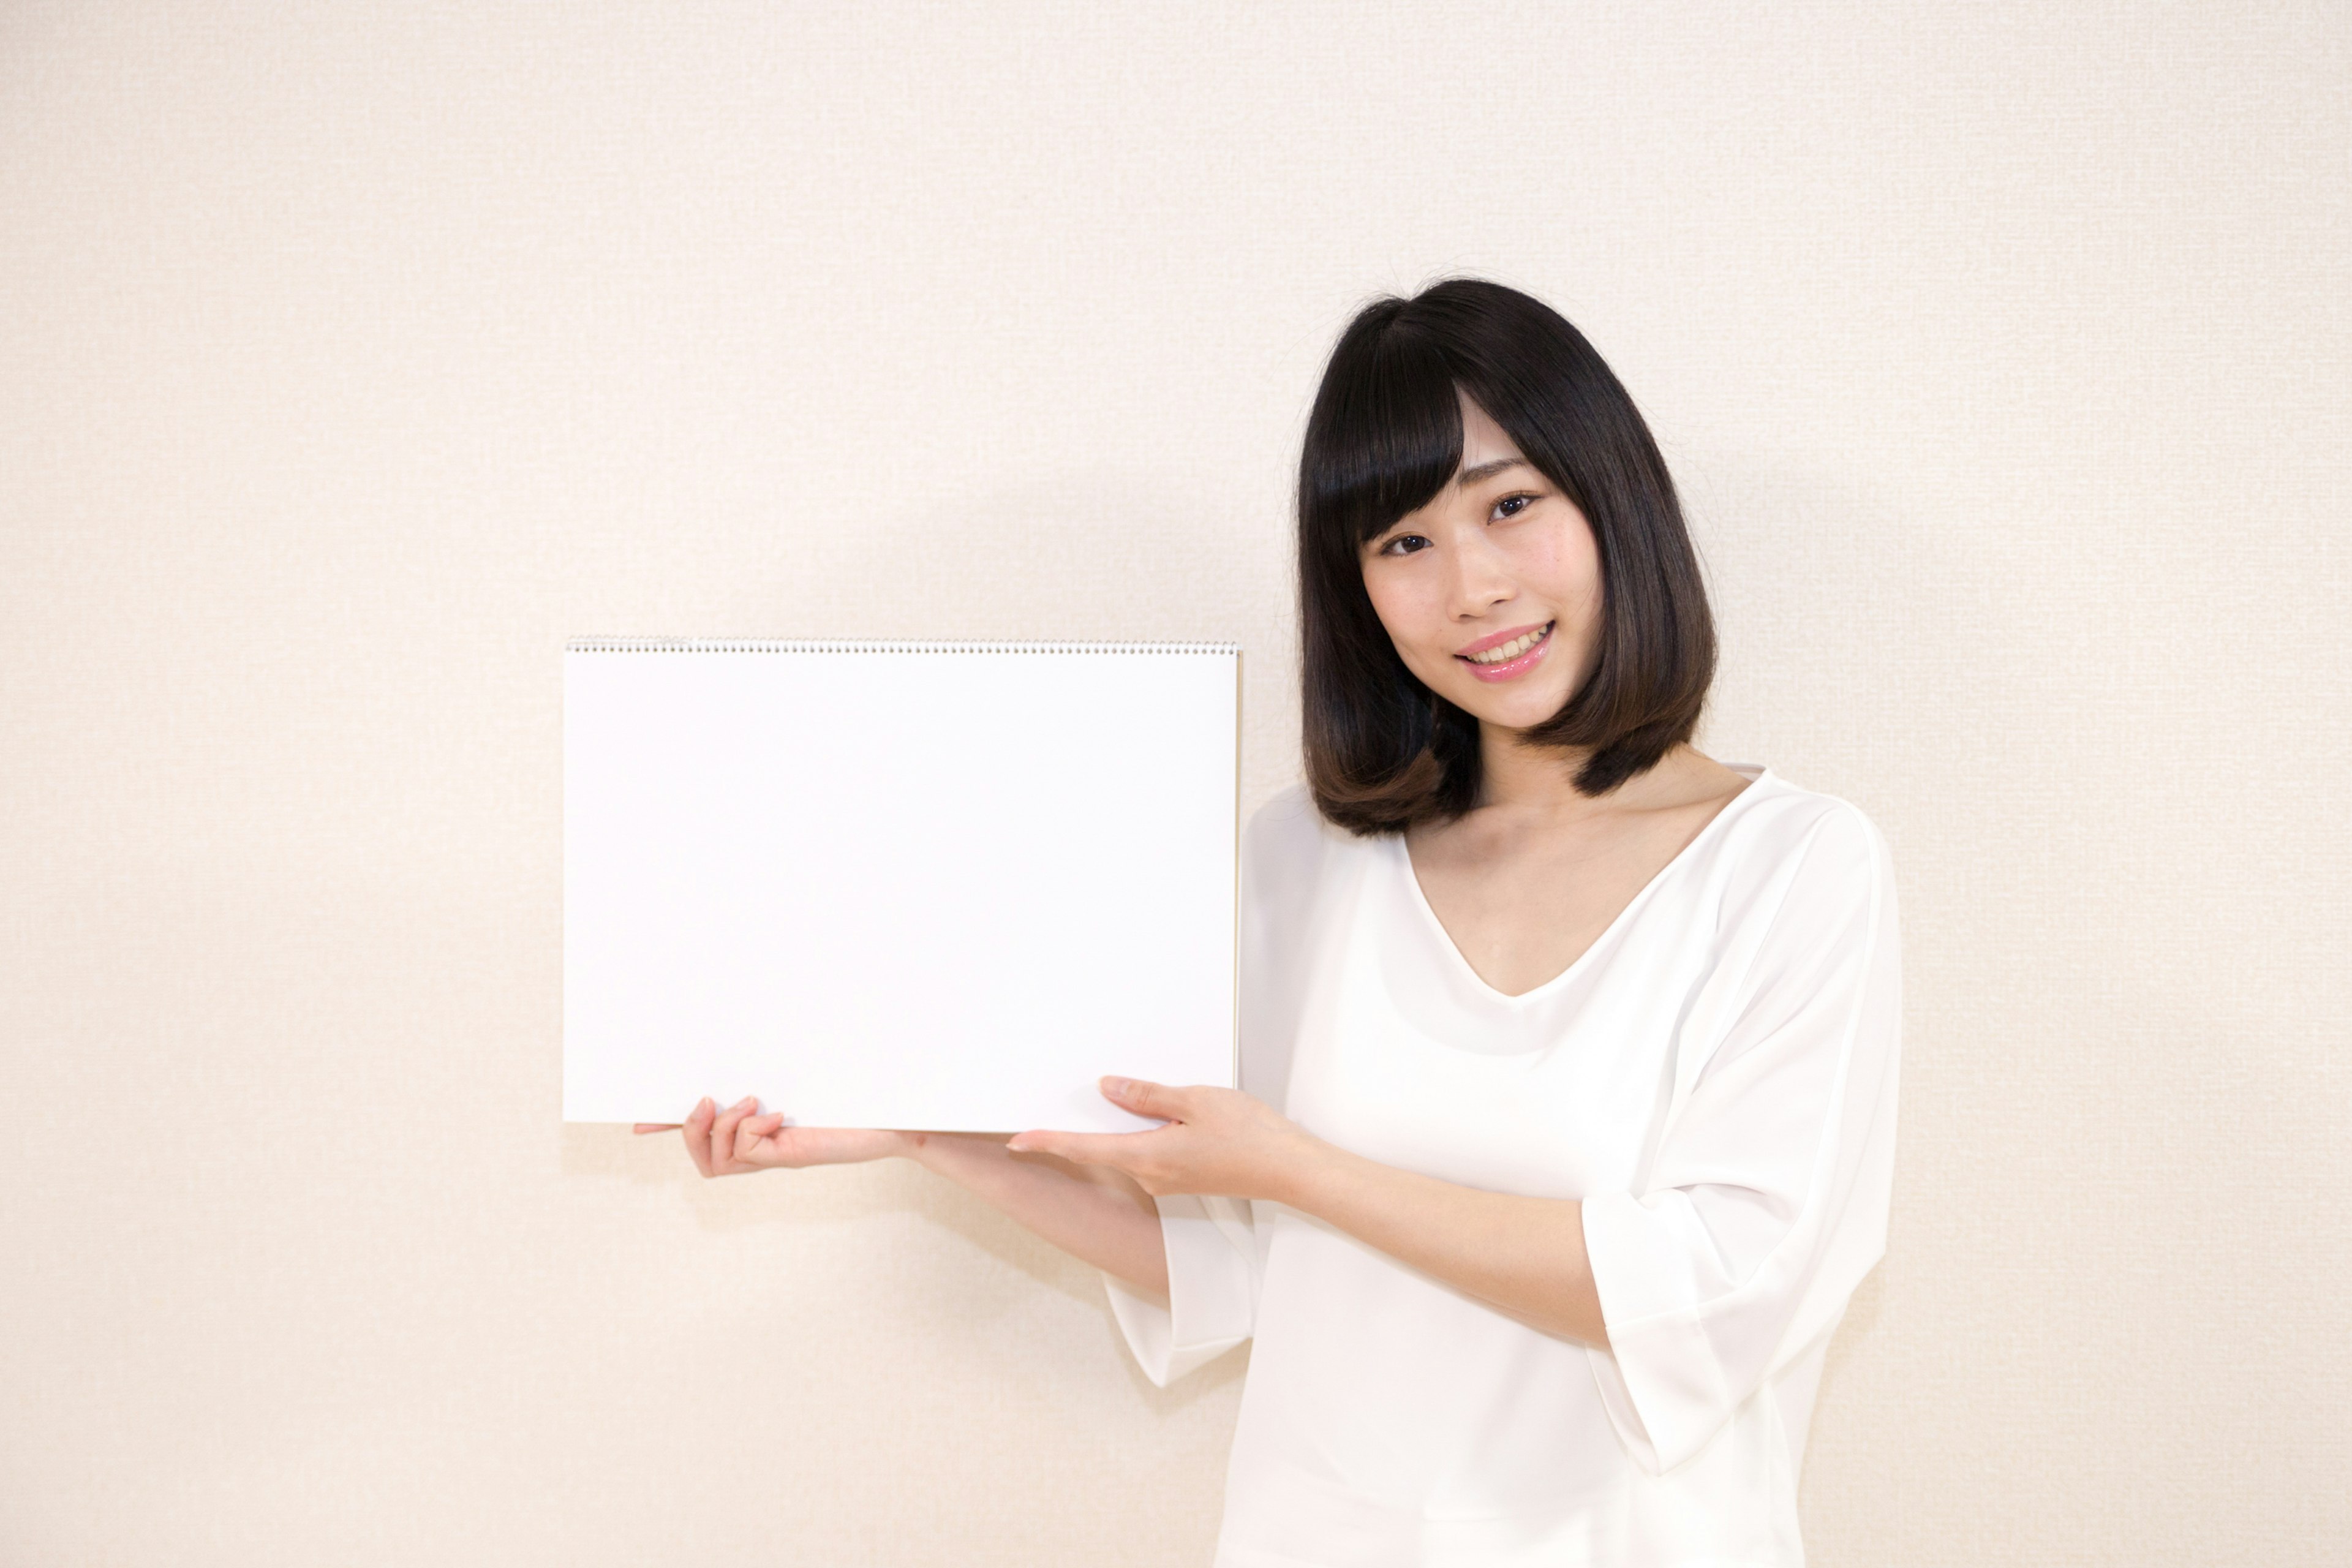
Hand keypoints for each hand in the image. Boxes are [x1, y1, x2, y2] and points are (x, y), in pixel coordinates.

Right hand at [634, 1095, 915, 1176]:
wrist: (896, 1119)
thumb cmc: (856, 1099)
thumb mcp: (803, 1082)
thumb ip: (771, 1078)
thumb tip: (741, 1054)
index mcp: (760, 1132)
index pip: (706, 1138)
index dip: (669, 1129)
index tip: (637, 1122)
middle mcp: (764, 1150)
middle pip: (703, 1158)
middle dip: (690, 1130)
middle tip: (708, 1100)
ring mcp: (777, 1156)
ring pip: (721, 1160)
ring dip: (727, 1127)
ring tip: (753, 1103)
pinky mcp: (794, 1156)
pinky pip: (749, 1155)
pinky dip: (753, 1132)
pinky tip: (777, 1117)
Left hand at [1003, 1078, 1326, 1202]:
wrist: (1289, 1170)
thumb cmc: (1250, 1136)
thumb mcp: (1195, 1101)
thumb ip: (1148, 1096)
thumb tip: (1109, 1088)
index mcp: (1147, 1157)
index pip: (1083, 1149)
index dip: (1046, 1143)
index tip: (1016, 1140)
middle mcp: (1151, 1176)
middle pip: (1103, 1149)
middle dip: (1084, 1127)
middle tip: (1066, 1102)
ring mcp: (1167, 1181)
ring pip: (1128, 1149)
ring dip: (1122, 1127)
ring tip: (1127, 1098)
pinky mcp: (1183, 1179)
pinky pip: (1150, 1153)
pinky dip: (1145, 1134)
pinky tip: (1162, 1115)